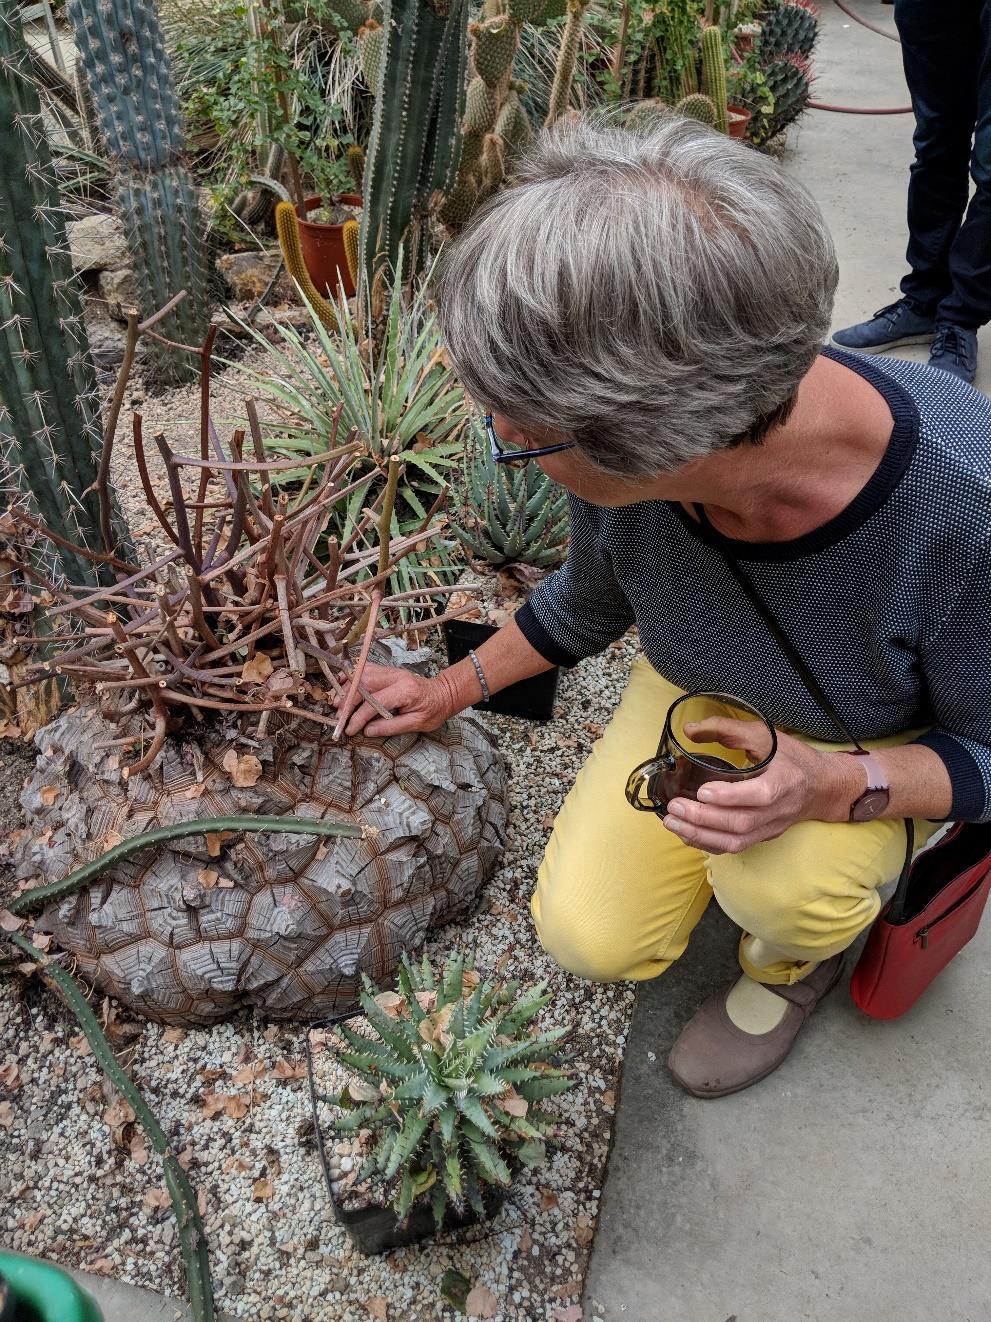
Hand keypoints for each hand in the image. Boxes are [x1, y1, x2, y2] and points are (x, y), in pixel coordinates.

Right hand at [334, 663, 454, 737]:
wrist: (444, 694)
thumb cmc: (434, 710)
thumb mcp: (417, 724)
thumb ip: (390, 727)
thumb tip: (367, 730)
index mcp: (405, 690)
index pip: (375, 702)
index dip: (359, 717)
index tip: (350, 729)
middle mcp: (396, 676)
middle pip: (364, 684)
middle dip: (347, 701)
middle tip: (339, 717)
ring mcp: (390, 671)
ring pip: (362, 673)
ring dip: (346, 688)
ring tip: (336, 704)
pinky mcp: (387, 671)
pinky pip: (365, 668)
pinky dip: (352, 675)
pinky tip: (342, 683)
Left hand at [662, 716, 857, 854]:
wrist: (823, 787)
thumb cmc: (793, 759)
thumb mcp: (765, 735)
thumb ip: (728, 729)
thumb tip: (689, 731)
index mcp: (784, 781)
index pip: (758, 795)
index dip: (730, 797)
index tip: (702, 791)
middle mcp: (778, 810)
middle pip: (740, 822)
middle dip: (703, 818)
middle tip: (674, 807)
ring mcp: (770, 827)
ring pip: (736, 841)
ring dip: (700, 835)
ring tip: (673, 822)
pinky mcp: (763, 837)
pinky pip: (735, 847)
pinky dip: (708, 844)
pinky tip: (686, 834)